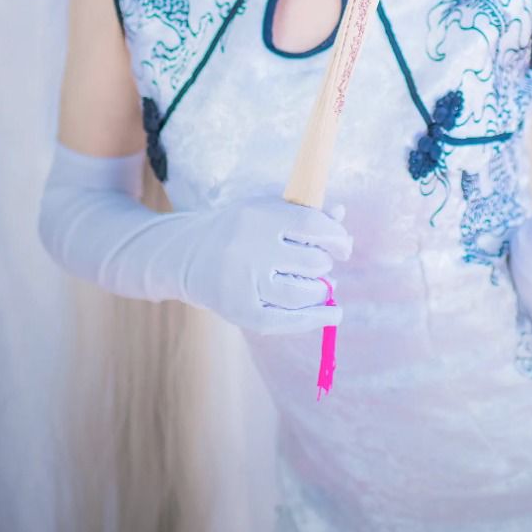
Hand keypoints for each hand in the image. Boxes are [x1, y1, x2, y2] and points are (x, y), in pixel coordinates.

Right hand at [170, 185, 351, 335]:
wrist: (187, 254)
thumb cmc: (238, 230)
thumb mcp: (266, 211)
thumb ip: (303, 212)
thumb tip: (341, 216)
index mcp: (258, 216)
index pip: (312, 225)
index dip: (337, 237)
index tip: (345, 246)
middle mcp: (249, 248)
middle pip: (312, 261)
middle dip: (325, 265)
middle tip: (321, 266)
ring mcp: (243, 281)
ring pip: (303, 292)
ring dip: (321, 290)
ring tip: (321, 287)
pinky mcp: (239, 311)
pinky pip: (286, 320)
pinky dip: (315, 319)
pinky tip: (333, 315)